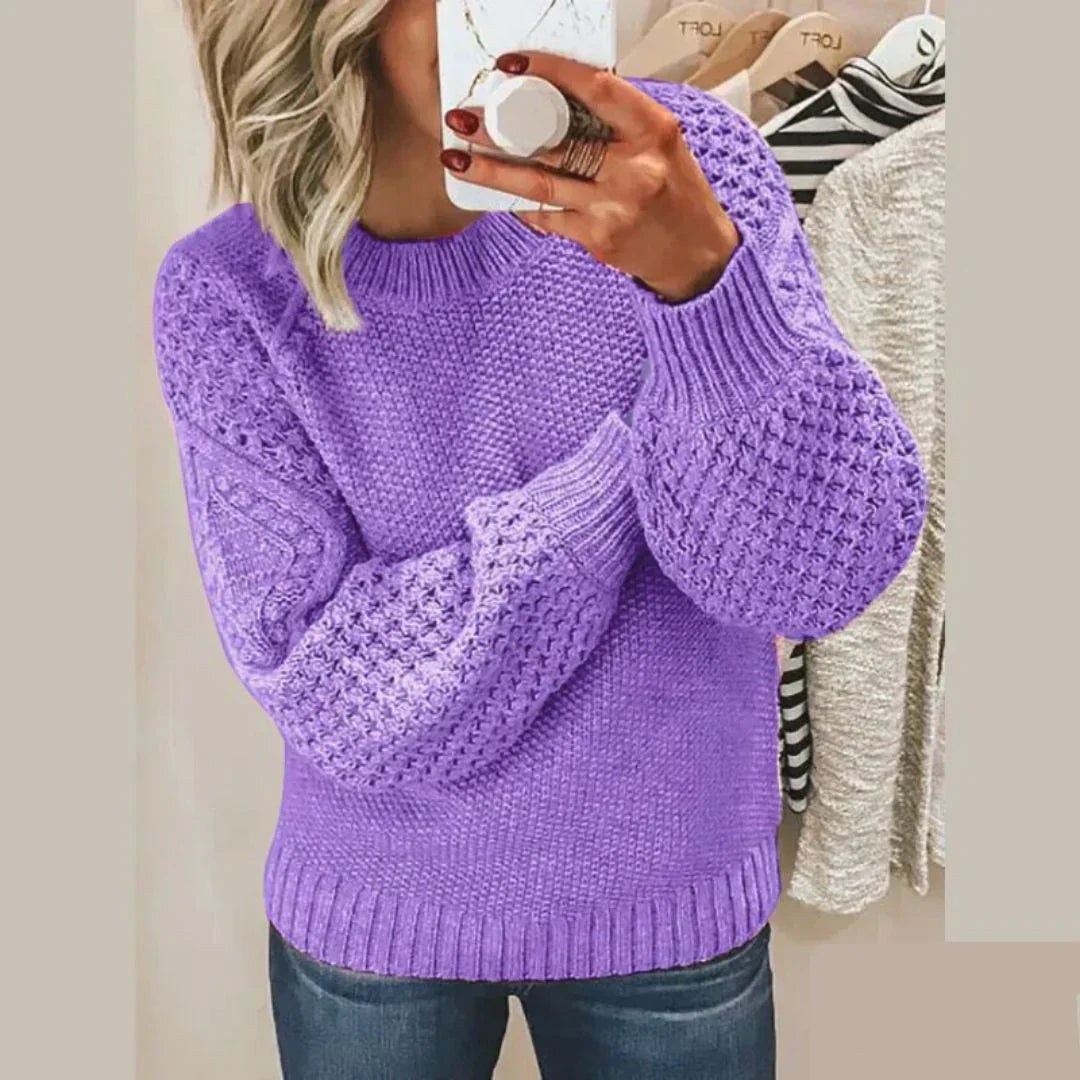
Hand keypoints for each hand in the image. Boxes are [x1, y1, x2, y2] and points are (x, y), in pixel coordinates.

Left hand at [441, 51, 740, 303]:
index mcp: (653, 132)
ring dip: (494, 172)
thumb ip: (617, 120)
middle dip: (503, 132)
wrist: (696, 255)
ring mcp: (613, 209)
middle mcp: (633, 170)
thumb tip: (559, 95)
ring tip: (458, 159)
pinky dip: (520, 204)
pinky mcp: (598, 240)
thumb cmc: (677, 193)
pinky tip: (496, 194)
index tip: (513, 65)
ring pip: (541, 186)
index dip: (552, 72)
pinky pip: (548, 219)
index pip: (597, 90)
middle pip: (557, 144)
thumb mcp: (661, 143)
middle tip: (463, 120)